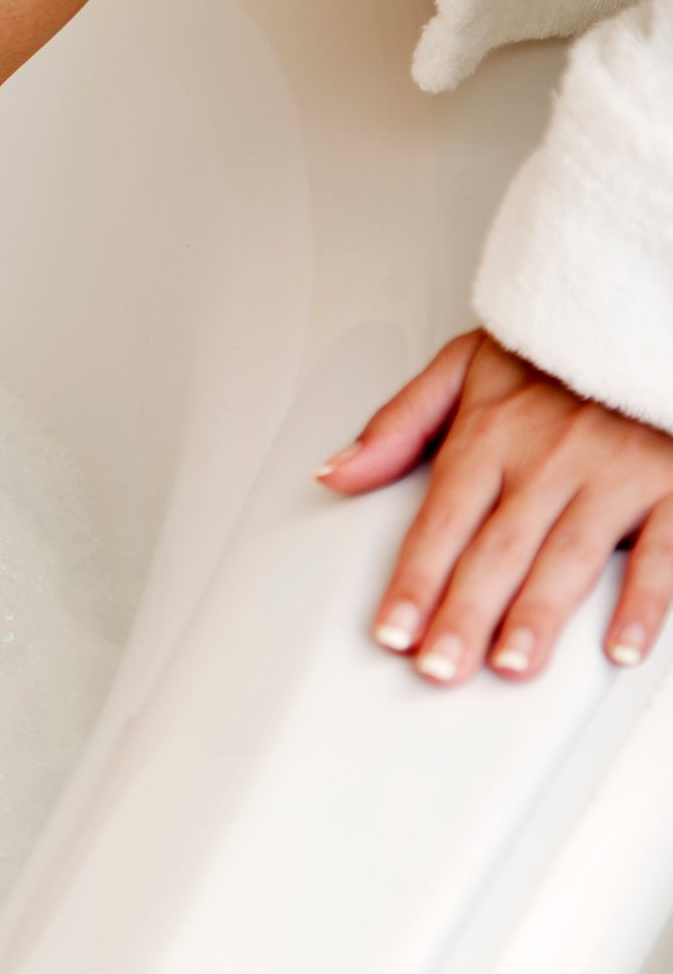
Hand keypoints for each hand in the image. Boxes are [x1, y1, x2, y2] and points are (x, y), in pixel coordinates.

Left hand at [320, 330, 672, 683]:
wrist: (646, 305)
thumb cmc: (557, 347)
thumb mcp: (465, 365)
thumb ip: (399, 424)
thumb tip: (334, 471)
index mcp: (491, 434)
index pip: (440, 522)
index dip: (414, 581)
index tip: (393, 631)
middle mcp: (549, 458)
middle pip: (496, 550)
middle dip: (465, 614)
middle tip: (440, 668)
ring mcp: (615, 472)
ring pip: (569, 556)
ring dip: (538, 616)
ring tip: (509, 665)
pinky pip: (663, 552)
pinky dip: (643, 602)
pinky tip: (619, 646)